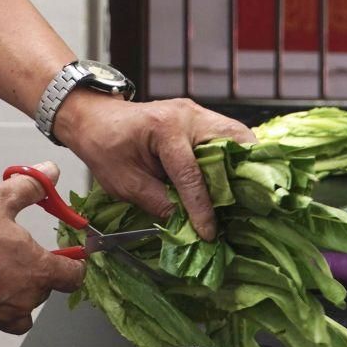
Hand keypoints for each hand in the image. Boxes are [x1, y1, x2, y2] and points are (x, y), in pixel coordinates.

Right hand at [0, 162, 85, 333]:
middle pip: (45, 290)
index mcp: (37, 270)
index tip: (69, 257)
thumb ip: (31, 186)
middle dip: (38, 273)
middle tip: (18, 254)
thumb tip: (51, 172)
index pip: (73, 276)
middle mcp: (24, 299)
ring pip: (21, 310)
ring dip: (17, 294)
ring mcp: (0, 316)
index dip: (74, 264)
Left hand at [53, 93, 254, 241]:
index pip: (192, 174)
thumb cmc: (105, 147)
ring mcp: (197, 113)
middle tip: (249, 204)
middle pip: (233, 139)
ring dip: (245, 163)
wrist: (96, 119)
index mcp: (164, 129)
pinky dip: (236, 156)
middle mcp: (188, 115)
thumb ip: (159, 203)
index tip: (209, 233)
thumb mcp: (124, 183)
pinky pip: (229, 135)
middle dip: (243, 172)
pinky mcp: (201, 118)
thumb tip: (188, 226)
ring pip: (237, 134)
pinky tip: (237, 180)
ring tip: (248, 194)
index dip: (202, 208)